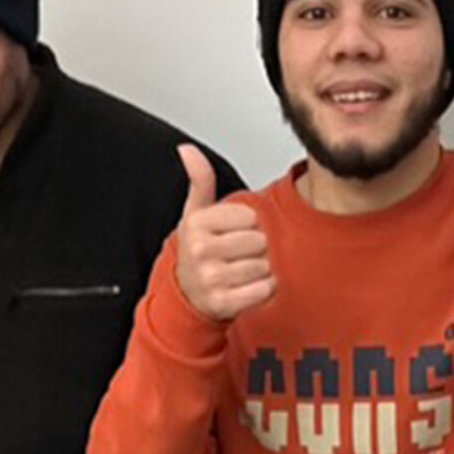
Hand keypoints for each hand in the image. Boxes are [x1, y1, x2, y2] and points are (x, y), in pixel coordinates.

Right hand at [171, 144, 274, 321]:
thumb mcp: (196, 213)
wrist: (187, 296)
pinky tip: (247, 288)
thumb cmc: (198, 252)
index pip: (250, 216)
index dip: (248, 225)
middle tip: (238, 255)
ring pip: (264, 266)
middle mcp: (201, 250)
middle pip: (260, 241)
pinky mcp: (224, 303)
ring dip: (261, 270)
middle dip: (256, 249)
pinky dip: (264, 290)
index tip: (232, 233)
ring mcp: (211, 278)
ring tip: (241, 272)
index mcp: (196, 223)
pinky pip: (265, 289)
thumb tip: (187, 150)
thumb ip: (199, 180)